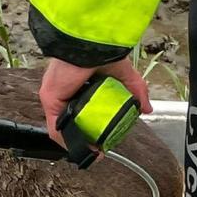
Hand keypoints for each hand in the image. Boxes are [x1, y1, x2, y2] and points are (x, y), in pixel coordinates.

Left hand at [38, 57, 152, 148]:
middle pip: (72, 121)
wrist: (89, 44)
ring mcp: (56, 96)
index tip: (104, 140)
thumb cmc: (102, 51)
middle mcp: (65, 92)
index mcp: (80, 85)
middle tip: (98, 149)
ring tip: (91, 152)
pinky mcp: (49, 98)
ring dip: (75, 142)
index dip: (93, 128)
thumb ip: (135, 92)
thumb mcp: (124, 76)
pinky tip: (77, 148)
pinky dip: (65, 139)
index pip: (83, 111)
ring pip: (62, 127)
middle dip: (84, 138)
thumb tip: (146, 109)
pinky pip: (55, 125)